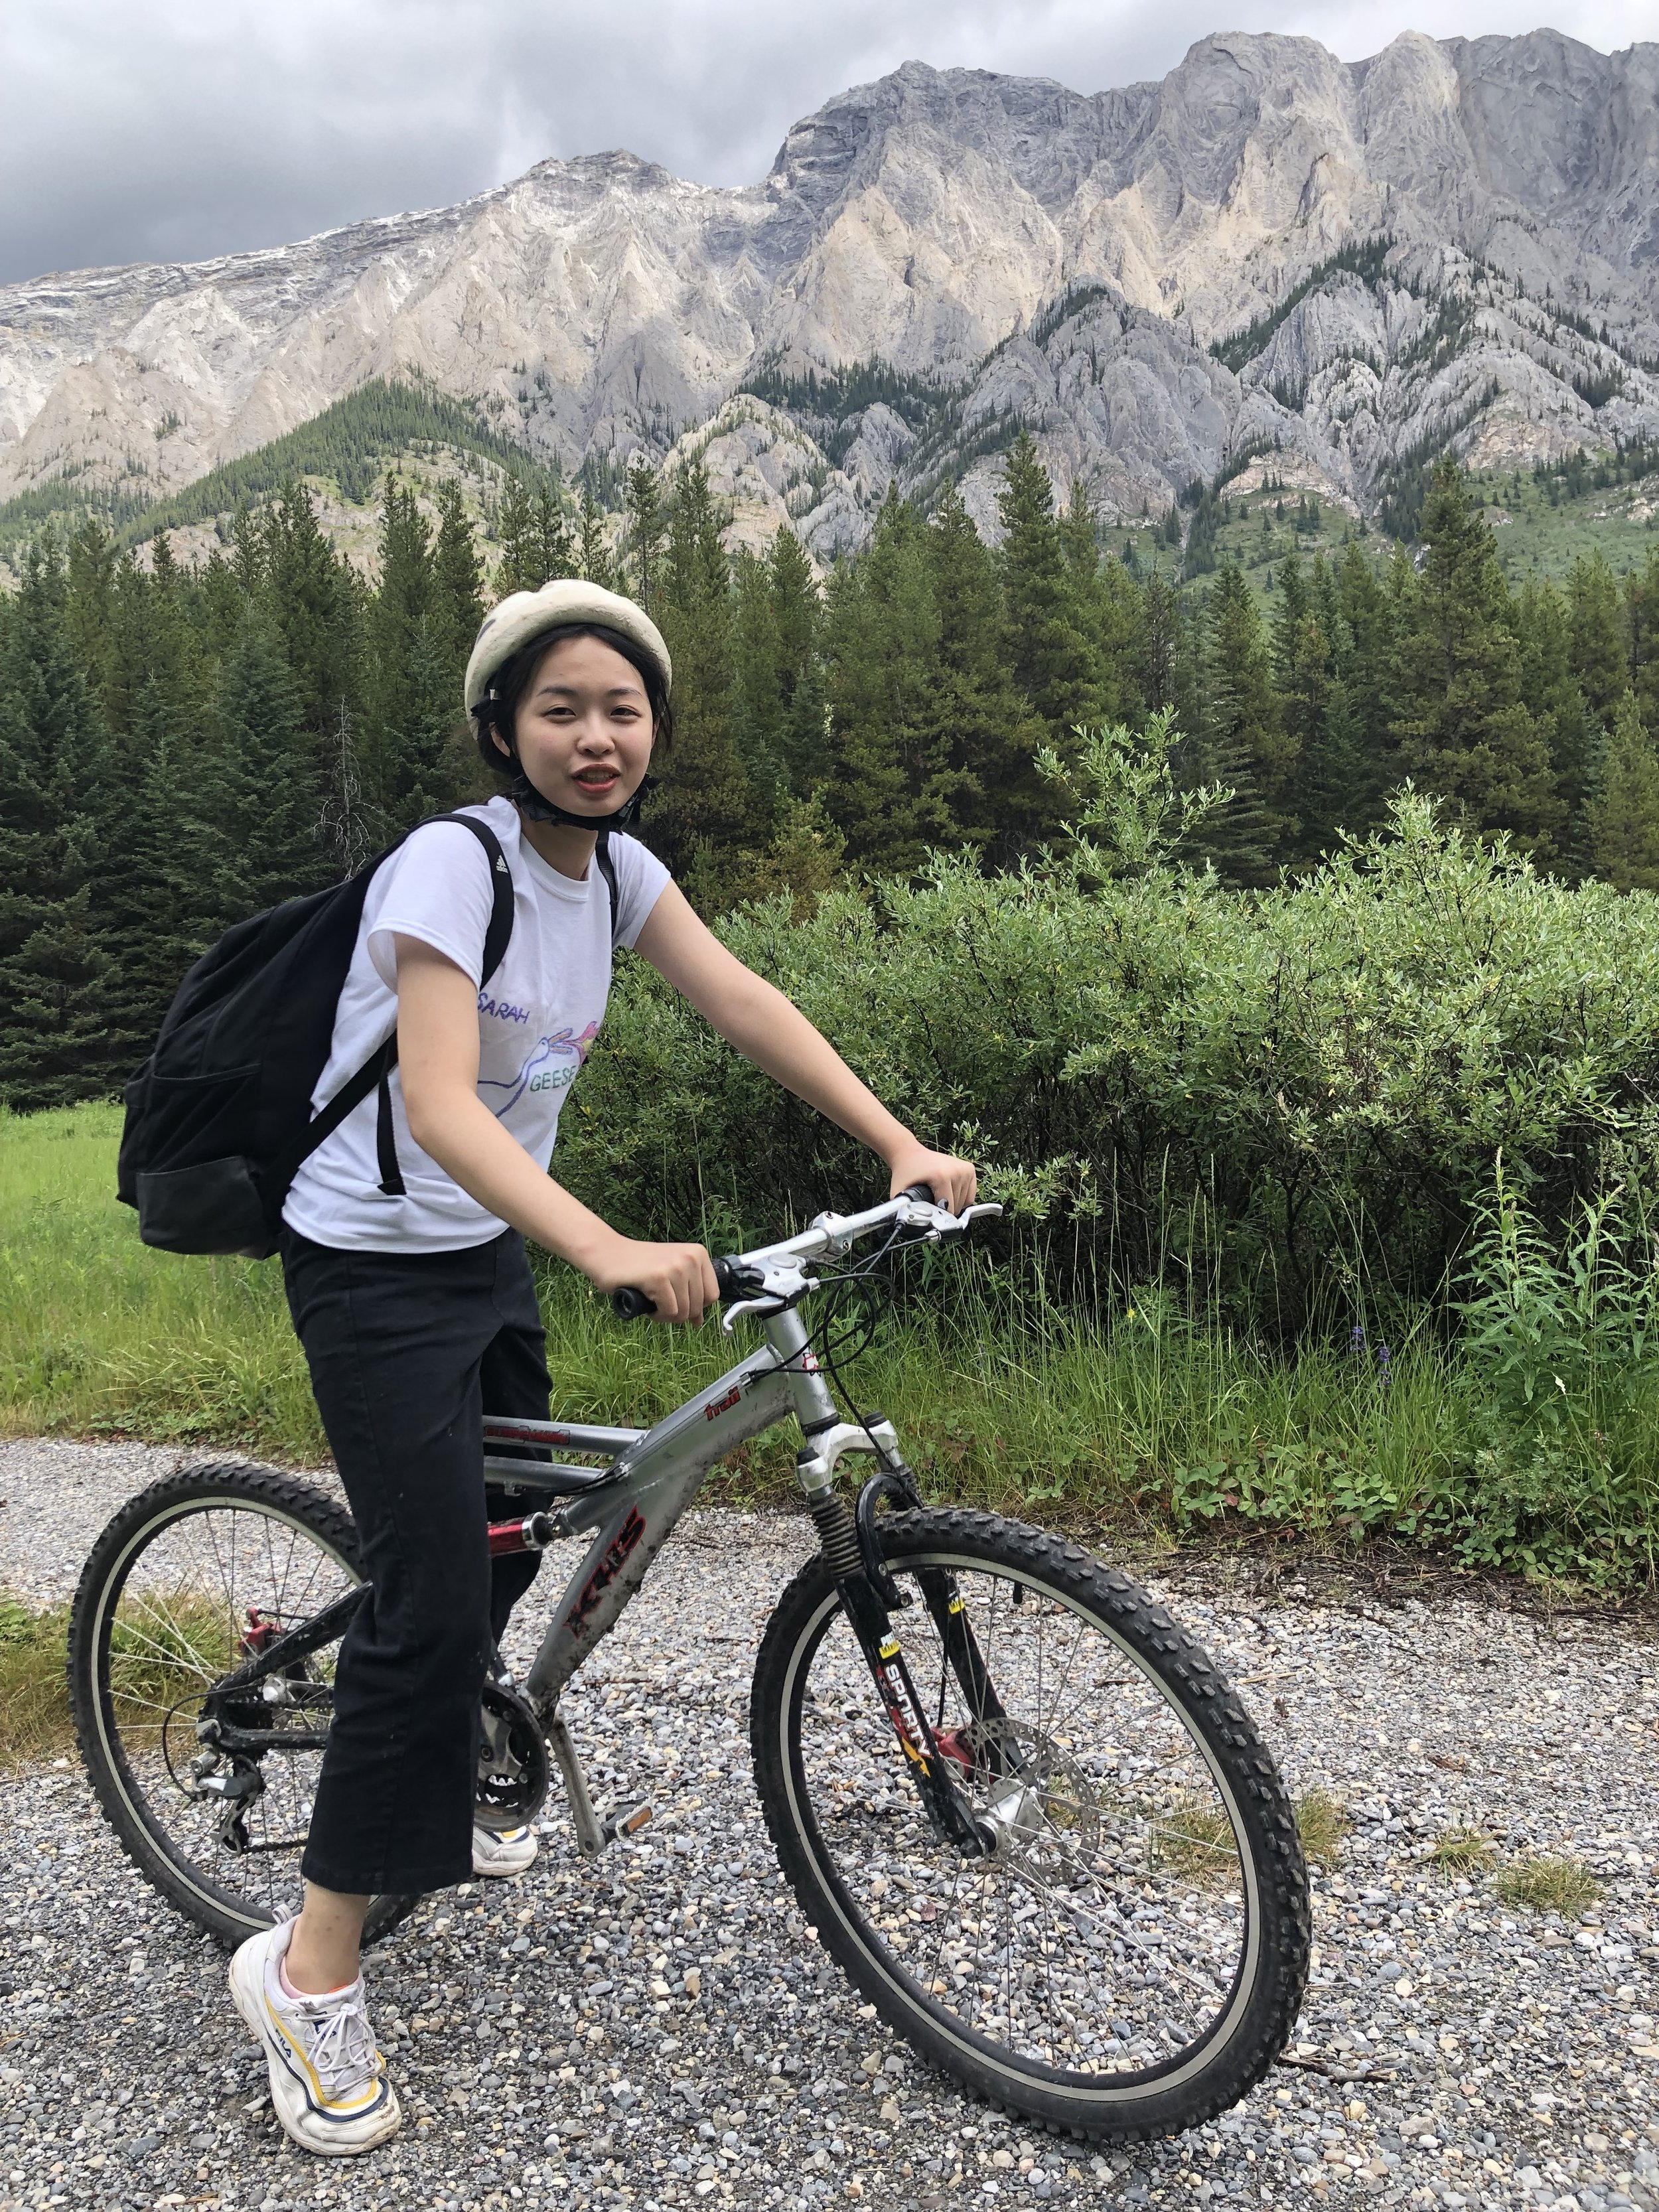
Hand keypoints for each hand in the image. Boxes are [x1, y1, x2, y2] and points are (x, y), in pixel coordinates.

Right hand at [587, 1236, 719, 1323]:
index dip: (695, 1307)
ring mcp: (676, 1267)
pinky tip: (645, 1301)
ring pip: (683, 1312)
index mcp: (698, 1254)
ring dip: (664, 1315)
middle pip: (697, 1307)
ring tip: (651, 1301)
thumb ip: (688, 1293)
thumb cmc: (637, 1266)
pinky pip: (669, 1312)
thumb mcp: (670, 1275)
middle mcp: (691, 1258)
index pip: (711, 1296)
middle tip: (658, 1303)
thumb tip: (699, 1321)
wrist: (606, 1252)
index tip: (677, 1303)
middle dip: (677, 1314)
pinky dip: (655, 1315)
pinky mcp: (659, 1278)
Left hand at [886, 1144, 976, 1215]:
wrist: (910, 1154)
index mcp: (942, 1176)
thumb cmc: (906, 1172)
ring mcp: (965, 1169)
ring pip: (964, 1202)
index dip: (937, 1216)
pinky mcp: (969, 1169)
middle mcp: (956, 1170)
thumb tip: (907, 1225)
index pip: (948, 1209)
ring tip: (939, 1196)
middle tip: (931, 1202)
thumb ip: (903, 1209)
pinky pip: (970, 1195)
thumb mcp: (899, 1192)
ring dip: (953, 1205)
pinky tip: (949, 1194)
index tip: (928, 1213)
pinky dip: (961, 1199)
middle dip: (944, 1210)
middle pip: (956, 1207)